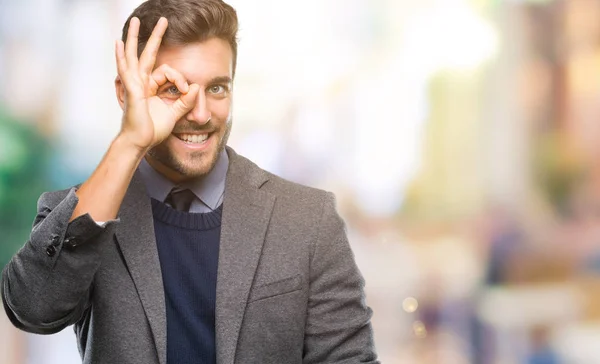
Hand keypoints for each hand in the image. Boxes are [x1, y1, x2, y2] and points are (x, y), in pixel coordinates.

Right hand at [115, 17, 199, 150]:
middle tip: (162, 20)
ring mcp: (134, 85)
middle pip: (147, 54)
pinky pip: (127, 71)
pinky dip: (121, 57)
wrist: (140, 143)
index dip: (181, 79)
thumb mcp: (175, 113)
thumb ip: (186, 101)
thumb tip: (197, 87)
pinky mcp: (131, 91)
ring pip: (133, 56)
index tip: (187, 92)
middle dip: (155, 36)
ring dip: (133, 37)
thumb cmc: (153, 130)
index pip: (168, 72)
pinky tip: (118, 44)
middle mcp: (141, 82)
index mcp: (151, 87)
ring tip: (135, 21)